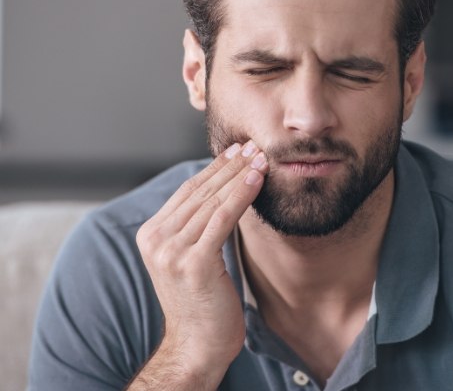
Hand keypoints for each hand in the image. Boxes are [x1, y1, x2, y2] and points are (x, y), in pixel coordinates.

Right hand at [133, 141, 267, 388]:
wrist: (197, 346)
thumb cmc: (202, 301)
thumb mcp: (191, 257)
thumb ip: (195, 226)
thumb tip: (222, 190)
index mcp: (151, 234)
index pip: (187, 191)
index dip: (214, 168)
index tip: (236, 150)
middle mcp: (156, 239)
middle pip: (199, 191)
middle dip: (230, 166)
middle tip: (253, 146)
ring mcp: (172, 251)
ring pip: (212, 201)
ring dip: (239, 176)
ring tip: (261, 158)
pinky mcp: (193, 263)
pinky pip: (222, 219)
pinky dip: (241, 196)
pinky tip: (256, 179)